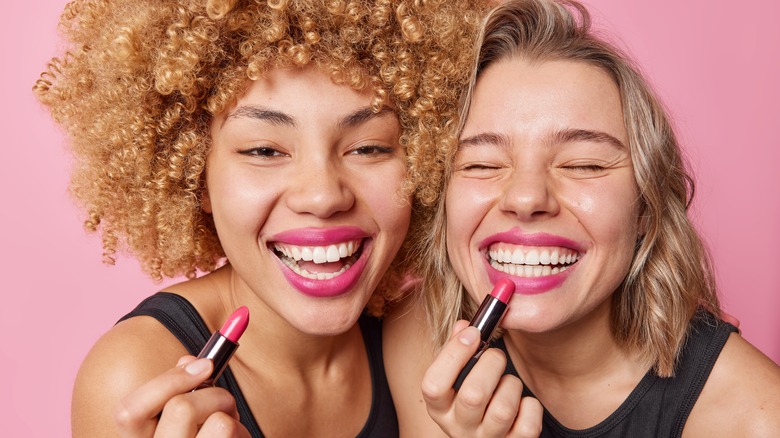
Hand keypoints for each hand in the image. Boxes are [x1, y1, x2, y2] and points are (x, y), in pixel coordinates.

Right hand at [113, 355, 249, 436]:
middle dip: (214, 394)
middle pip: (182, 408)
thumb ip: (180, 392)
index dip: (168, 381)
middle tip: (224, 402)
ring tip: (231, 427)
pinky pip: (234, 436)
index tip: (204, 365)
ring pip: (220, 423)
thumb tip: (190, 362)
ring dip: (232, 416)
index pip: (129, 412)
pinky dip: (243, 433)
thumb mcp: (182, 421)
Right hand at [421, 321, 542, 436]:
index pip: (433, 386)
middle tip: (496, 355)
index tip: (473, 333)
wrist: (490, 436)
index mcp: (439, 409)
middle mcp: (459, 429)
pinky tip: (521, 403)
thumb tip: (465, 326)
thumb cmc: (472, 396)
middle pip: (473, 396)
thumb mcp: (456, 377)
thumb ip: (457, 349)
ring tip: (508, 382)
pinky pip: (528, 423)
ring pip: (503, 410)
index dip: (454, 354)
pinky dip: (530, 406)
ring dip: (511, 384)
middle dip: (491, 364)